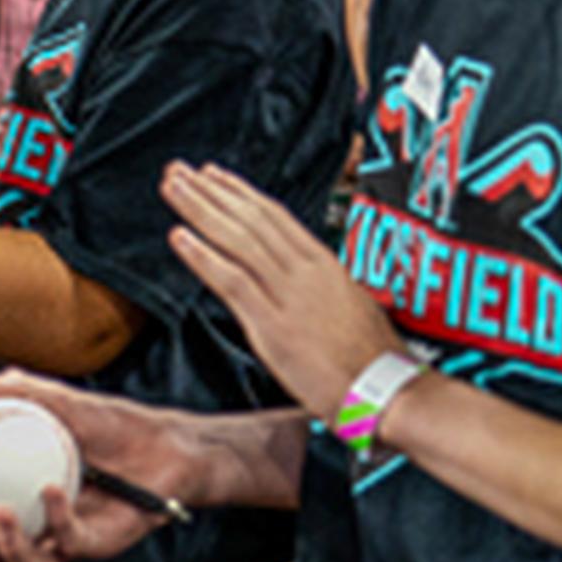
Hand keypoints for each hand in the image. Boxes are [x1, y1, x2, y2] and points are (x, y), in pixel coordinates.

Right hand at [0, 370, 231, 561]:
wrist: (167, 444)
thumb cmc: (115, 425)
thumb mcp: (66, 401)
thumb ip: (24, 392)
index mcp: (17, 494)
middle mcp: (37, 524)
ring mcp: (65, 540)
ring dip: (5, 548)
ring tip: (1, 516)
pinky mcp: (95, 545)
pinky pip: (67, 542)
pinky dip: (54, 518)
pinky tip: (51, 489)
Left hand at [159, 159, 402, 419]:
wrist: (387, 391)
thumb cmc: (373, 358)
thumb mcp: (351, 303)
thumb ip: (319, 285)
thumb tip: (299, 275)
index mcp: (324, 264)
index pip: (274, 216)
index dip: (240, 192)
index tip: (214, 175)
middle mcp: (305, 272)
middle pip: (250, 219)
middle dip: (210, 191)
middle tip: (180, 170)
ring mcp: (288, 296)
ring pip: (237, 240)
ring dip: (200, 210)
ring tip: (174, 188)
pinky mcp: (273, 325)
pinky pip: (232, 282)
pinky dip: (203, 257)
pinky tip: (180, 237)